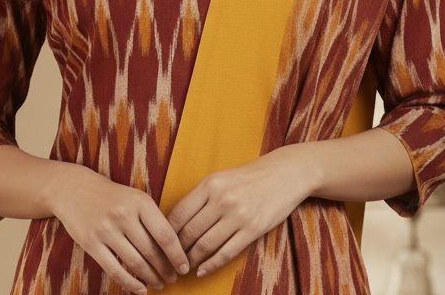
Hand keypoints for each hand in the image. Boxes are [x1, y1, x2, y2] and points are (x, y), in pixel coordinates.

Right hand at [51, 165, 190, 293]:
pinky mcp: (91, 243)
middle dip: (165, 269)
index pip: (165, 234)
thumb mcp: (135, 198)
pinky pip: (114, 270)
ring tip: (159, 284)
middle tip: (174, 278)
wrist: (75, 188)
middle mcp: (124, 214)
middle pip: (151, 251)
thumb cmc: (112, 196)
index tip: (185, 267)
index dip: (177, 255)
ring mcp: (106, 229)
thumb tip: (173, 251)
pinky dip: (130, 283)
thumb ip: (152, 220)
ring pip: (135, 263)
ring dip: (150, 278)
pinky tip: (140, 289)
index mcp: (140, 201)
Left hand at [165, 147, 310, 277]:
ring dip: (191, 260)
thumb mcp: (221, 177)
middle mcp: (221, 199)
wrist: (284, 173)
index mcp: (210, 184)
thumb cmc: (249, 176)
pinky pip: (226, 253)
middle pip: (189, 232)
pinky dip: (211, 265)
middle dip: (176, 250)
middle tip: (169, 260)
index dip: (166, 232)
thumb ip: (201, 196)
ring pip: (205, 245)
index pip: (179, 213)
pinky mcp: (253, 229)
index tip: (160, 243)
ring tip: (184, 267)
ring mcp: (238, 215)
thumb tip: (177, 220)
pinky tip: (202, 271)